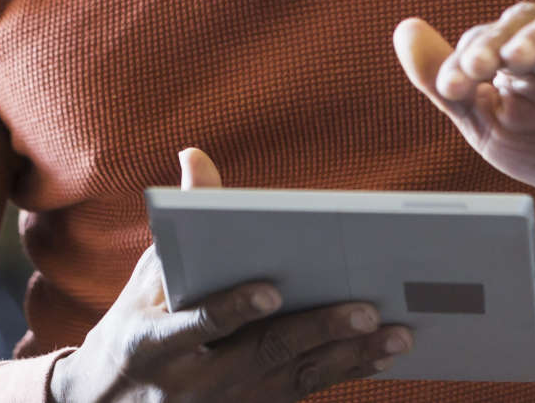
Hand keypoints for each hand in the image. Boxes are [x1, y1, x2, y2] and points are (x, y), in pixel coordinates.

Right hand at [48, 148, 411, 402]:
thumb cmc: (136, 324)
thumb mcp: (148, 277)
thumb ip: (181, 225)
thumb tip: (196, 156)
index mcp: (153, 342)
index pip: (198, 325)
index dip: (233, 309)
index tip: (272, 291)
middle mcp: (189, 382)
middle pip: (262, 356)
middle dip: (317, 332)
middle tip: (368, 309)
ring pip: (293, 382)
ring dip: (348, 359)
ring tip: (398, 335)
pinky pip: (301, 395)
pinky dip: (342, 374)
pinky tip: (379, 357)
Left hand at [394, 0, 534, 249]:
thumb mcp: (491, 128)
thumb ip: (449, 87)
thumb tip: (404, 30)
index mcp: (517, 57)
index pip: (481, 40)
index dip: (459, 62)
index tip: (449, 91)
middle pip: (521, 18)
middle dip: (492, 40)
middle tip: (474, 68)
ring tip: (517, 57)